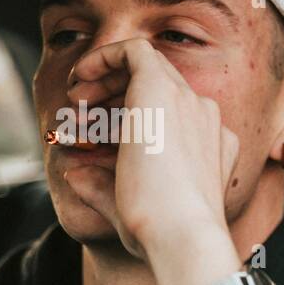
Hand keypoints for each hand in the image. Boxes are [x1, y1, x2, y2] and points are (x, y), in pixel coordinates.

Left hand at [62, 38, 241, 284]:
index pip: (170, 115)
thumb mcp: (126, 207)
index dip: (130, 119)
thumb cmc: (161, 233)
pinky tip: (82, 74)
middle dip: (116, 95)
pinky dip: (105, 56)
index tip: (99, 132)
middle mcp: (204, 118)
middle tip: (83, 114)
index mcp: (210, 146)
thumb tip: (73, 174)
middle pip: (159, 87)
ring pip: (145, 68)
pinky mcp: (161, 90)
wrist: (180, 234)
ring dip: (106, 80)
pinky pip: (134, 51)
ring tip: (77, 101)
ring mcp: (188, 102)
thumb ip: (100, 187)